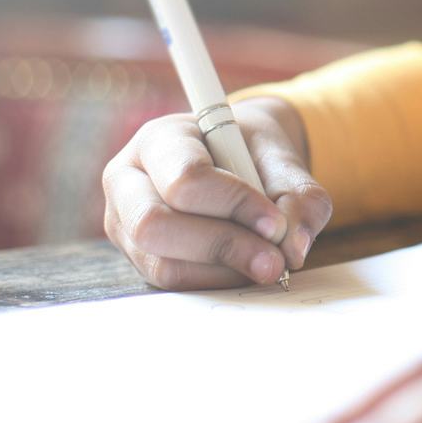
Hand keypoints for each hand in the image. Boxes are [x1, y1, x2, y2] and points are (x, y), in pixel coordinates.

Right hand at [102, 96, 331, 289]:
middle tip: (274, 260)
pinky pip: (170, 282)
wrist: (236, 157)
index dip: (234, 205)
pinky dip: (214, 282)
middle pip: (155, 225)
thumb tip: (292, 248)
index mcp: (159, 139)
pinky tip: (243, 268)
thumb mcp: (282, 158)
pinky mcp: (137, 257)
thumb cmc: (251, 152)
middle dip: (222, 245)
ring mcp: (123, 223)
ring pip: (160, 263)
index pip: (185, 178)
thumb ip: (298, 195)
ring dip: (223, 271)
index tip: (277, 223)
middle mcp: (126, 180)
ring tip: (266, 263)